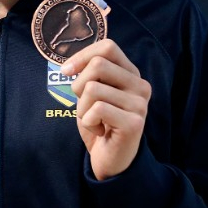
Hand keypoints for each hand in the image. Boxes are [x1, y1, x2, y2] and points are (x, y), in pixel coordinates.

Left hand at [61, 39, 150, 180]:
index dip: (82, 55)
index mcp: (131, 73)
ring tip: (93, 120)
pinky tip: (99, 131)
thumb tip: (68, 67)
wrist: (111, 161)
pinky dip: (88, 122)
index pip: (108, 47)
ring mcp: (140, 104)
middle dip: (78, 85)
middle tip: (84, 104)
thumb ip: (89, 75)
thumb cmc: (99, 123)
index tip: (66, 72)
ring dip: (82, 108)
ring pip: (93, 89)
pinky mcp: (134, 122)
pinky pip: (97, 109)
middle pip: (98, 64)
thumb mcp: (92, 93)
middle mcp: (140, 85)